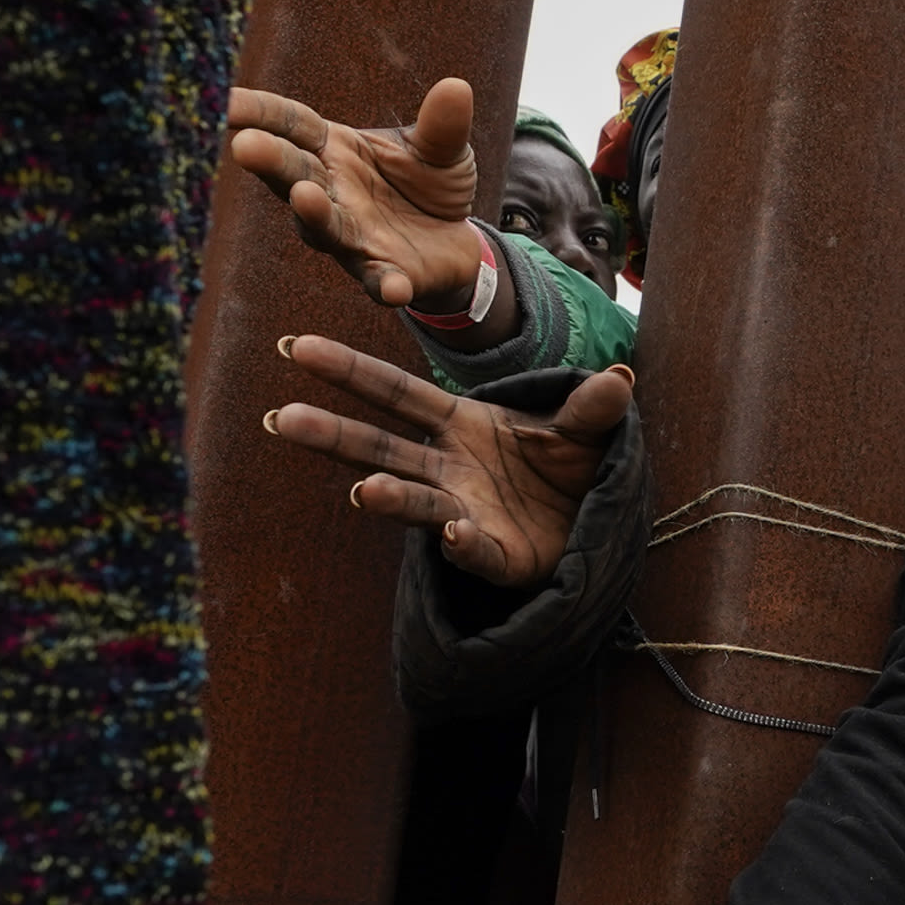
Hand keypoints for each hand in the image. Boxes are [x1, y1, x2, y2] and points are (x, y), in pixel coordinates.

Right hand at [229, 78, 510, 336]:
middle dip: (268, 160)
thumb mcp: (442, 148)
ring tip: (303, 197)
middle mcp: (330, 193)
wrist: (454, 240)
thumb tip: (456, 88)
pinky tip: (393, 288)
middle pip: (292, 172)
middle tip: (243, 145)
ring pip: (322, 227)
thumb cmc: (427, 183)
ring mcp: (352, 236)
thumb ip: (442, 125)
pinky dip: (385, 284)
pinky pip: (379, 280)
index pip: (291, 125)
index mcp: (334, 150)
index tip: (223, 100)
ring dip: (312, 214)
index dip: (258, 112)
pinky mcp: (384, 274)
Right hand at [265, 342, 631, 587]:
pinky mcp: (496, 555)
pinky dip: (463, 541)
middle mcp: (449, 467)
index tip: (300, 349)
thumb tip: (620, 378)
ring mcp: (464, 511)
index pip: (396, 393)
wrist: (591, 524)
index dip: (350, 372)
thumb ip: (592, 408)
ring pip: (414, 501)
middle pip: (381, 446)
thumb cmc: (569, 467)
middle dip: (333, 435)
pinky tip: (453, 532)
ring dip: (387, 496)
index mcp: (460, 424)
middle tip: (284, 419)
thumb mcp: (584, 429)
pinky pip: (474, 547)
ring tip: (361, 492)